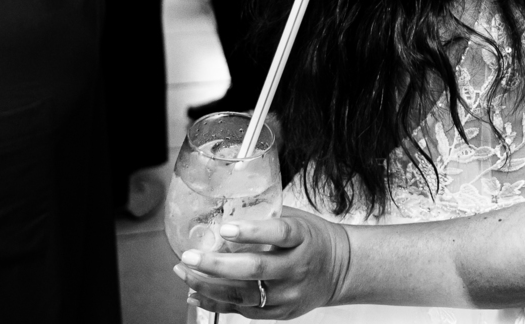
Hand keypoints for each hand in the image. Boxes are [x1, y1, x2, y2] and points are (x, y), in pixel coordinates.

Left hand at [173, 208, 350, 318]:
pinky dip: (216, 302)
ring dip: (208, 285)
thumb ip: (265, 217)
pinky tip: (195, 291)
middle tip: (189, 256)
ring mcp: (289, 293)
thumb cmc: (312, 239)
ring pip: (244, 294)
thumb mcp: (296, 220)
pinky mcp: (281, 312)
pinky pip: (243, 310)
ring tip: (184, 273)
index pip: (278, 233)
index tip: (224, 228)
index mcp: (302, 237)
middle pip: (255, 269)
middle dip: (216, 264)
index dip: (251, 231)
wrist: (340, 269)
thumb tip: (222, 211)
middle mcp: (296, 267)